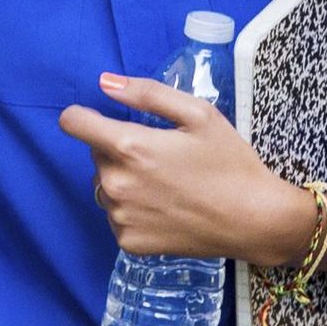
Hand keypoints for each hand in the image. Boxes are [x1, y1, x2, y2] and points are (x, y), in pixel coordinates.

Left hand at [55, 75, 303, 266]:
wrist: (254, 220)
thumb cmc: (229, 163)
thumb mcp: (198, 114)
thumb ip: (146, 94)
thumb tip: (104, 83)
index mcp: (129, 147)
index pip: (73, 123)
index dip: (84, 116)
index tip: (102, 120)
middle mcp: (115, 184)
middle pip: (95, 155)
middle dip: (117, 149)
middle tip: (160, 156)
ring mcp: (120, 217)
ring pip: (104, 186)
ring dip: (123, 180)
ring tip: (165, 184)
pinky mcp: (129, 242)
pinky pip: (116, 216)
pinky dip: (133, 210)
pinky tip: (165, 208)